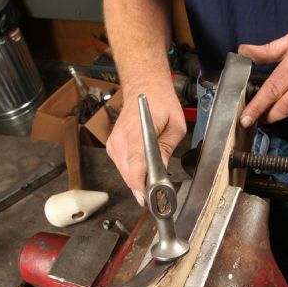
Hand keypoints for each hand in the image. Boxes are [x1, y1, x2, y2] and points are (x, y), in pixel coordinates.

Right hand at [106, 82, 185, 205]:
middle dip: (143, 188)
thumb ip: (166, 150)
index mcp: (136, 133)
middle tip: (157, 197)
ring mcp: (114, 144)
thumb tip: (161, 172)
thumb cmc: (160, 103)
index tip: (147, 199)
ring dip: (138, 182)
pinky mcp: (112, 147)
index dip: (140, 186)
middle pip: (129, 175)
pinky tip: (143, 174)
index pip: (135, 166)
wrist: (144, 88)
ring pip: (125, 174)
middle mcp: (120, 140)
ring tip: (153, 186)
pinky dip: (133, 173)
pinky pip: (122, 168)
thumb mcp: (175, 127)